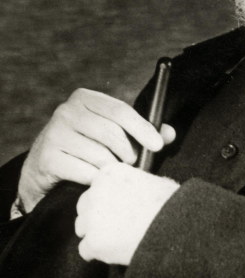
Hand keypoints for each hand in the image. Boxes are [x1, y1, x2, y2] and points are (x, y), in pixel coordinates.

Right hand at [18, 88, 175, 212]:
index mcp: (84, 98)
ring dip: (113, 168)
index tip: (158, 145)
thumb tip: (169, 134)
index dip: (142, 128)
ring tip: (113, 171)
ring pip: (99, 155)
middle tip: (134, 163)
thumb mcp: (110, 133)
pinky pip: (84, 171)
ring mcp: (54, 133)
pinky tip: (94, 179)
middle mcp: (66, 111)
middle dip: (129, 152)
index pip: (120, 111)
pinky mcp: (47, 157)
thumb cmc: (84, 147)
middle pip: (112, 133)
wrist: (42, 168)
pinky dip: (95, 179)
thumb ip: (140, 132)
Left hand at [75, 163, 178, 264]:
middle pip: (84, 207)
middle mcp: (95, 191)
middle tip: (116, 226)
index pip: (96, 188)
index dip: (107, 200)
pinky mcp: (93, 241)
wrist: (175, 227)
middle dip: (97, 216)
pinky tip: (115, 252)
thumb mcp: (152, 181)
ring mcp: (92, 217)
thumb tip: (131, 190)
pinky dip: (98, 253)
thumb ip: (132, 183)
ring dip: (96, 234)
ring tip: (117, 240)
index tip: (119, 209)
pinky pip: (85, 250)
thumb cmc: (170, 203)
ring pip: (82, 228)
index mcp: (108, 173)